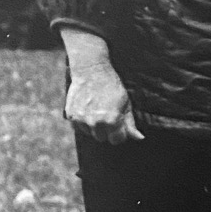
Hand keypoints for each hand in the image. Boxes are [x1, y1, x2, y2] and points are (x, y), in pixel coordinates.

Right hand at [60, 28, 142, 142]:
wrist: (91, 71)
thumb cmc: (112, 86)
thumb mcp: (126, 103)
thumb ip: (130, 123)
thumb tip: (139, 138)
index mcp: (112, 121)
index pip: (117, 140)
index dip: (120, 133)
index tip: (119, 125)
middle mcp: (96, 123)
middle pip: (102, 138)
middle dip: (107, 130)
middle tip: (108, 114)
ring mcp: (81, 120)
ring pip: (90, 133)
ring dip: (94, 126)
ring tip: (97, 109)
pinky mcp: (71, 116)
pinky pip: (79, 127)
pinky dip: (83, 121)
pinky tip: (88, 108)